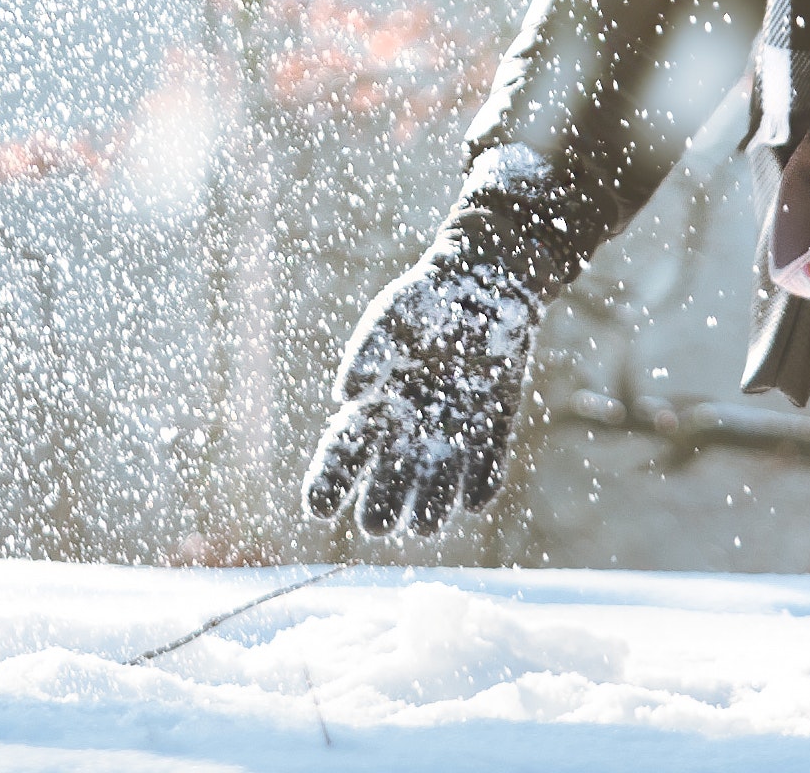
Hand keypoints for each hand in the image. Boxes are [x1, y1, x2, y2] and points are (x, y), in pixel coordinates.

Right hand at [300, 239, 543, 537]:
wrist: (484, 284)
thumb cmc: (426, 301)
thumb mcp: (390, 320)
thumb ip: (367, 355)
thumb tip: (346, 397)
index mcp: (375, 408)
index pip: (343, 455)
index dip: (327, 484)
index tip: (318, 510)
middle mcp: (409, 432)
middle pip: (387, 485)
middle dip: (380, 510)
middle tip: (377, 524)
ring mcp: (450, 435)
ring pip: (436, 487)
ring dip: (431, 508)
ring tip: (425, 523)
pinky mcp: (491, 430)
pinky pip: (487, 468)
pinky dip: (482, 484)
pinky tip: (473, 499)